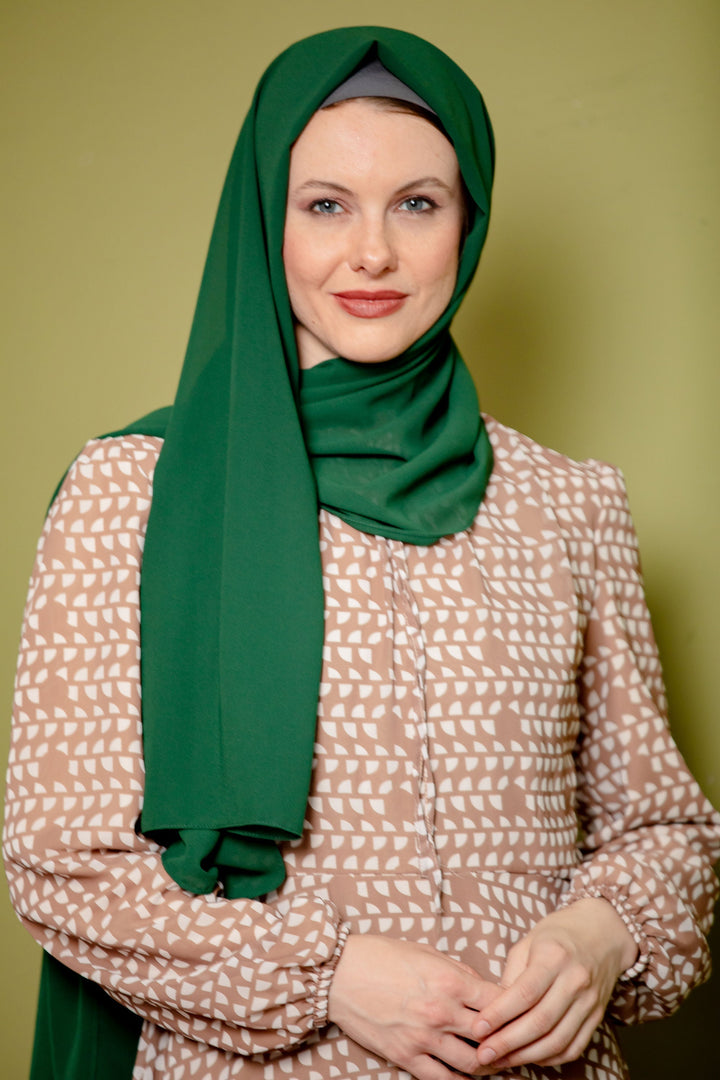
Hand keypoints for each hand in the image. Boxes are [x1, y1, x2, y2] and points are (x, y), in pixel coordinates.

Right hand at [328, 935, 501, 1079]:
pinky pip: (442, 1079)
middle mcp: (441, 1012)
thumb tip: (485, 989)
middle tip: (514, 1042)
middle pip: (491, 1036)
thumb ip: (460, 972)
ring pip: (472, 1064)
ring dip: (487, 1065)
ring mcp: (423, 1038)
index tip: (519, 1011)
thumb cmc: (382, 956)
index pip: (499, 1001)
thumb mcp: (427, 952)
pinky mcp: (405, 1056)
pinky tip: (467, 1077)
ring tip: (492, 1061)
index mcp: (450, 981)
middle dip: (506, 1040)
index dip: (514, 1008)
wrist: (339, 973)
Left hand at [470, 898, 637, 1072]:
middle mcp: (575, 980)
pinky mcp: (597, 1017)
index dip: (499, 1014)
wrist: (603, 932)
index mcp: (554, 956)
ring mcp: (589, 1001)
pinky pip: (573, 1047)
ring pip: (557, 1040)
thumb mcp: (528, 942)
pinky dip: (550, 1058)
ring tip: (501, 1060)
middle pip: (540, 1021)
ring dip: (526, 1056)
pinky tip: (529, 1057)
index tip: (478, 1028)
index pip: (525, 993)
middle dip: (508, 1043)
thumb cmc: (557, 934)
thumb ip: (511, 975)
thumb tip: (493, 1010)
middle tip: (484, 1054)